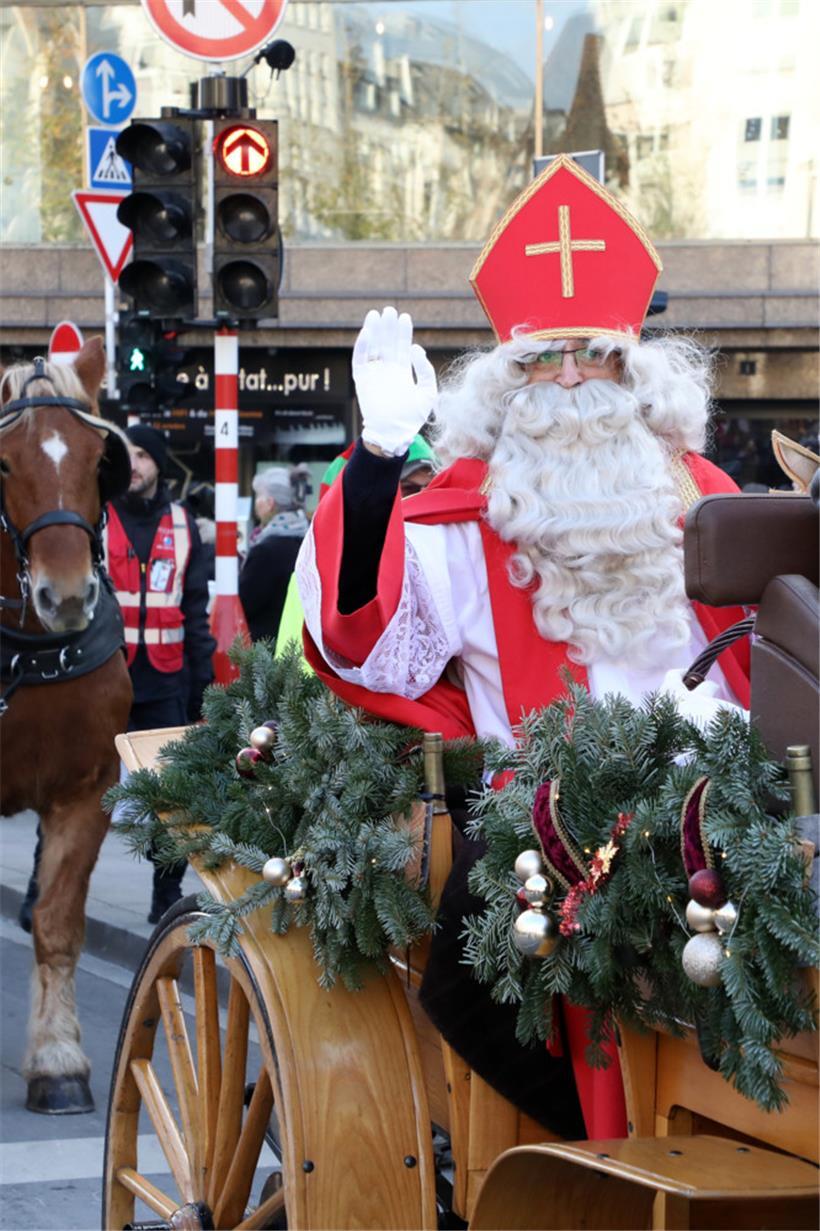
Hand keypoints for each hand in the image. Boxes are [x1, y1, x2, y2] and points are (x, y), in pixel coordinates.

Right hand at [352, 306, 436, 456]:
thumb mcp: (427, 392)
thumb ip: (425, 370)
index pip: (401, 346)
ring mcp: (374, 373)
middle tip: (390, 310)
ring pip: (373, 346)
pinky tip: (368, 331)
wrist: (394, 433)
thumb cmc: (412, 417)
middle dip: (388, 326)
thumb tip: (415, 348)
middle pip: (387, 342)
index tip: (405, 317)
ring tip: (377, 314)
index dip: (403, 332)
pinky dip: (362, 345)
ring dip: (374, 331)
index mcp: (402, 372)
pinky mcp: (362, 379)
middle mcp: (387, 370)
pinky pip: (359, 358)